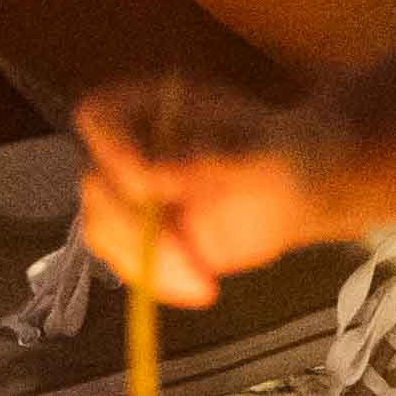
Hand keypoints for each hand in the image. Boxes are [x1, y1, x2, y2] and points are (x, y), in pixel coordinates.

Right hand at [71, 74, 345, 306]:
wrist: (299, 190)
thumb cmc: (282, 156)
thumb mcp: (257, 154)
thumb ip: (207, 161)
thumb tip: (149, 177)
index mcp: (150, 106)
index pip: (98, 118)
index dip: (111, 151)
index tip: (146, 187)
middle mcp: (128, 147)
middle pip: (95, 186)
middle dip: (136, 228)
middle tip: (186, 257)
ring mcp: (129, 195)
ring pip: (103, 231)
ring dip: (146, 264)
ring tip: (202, 283)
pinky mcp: (140, 236)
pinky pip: (127, 263)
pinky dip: (157, 282)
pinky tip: (202, 289)